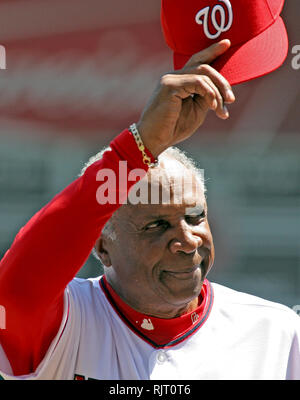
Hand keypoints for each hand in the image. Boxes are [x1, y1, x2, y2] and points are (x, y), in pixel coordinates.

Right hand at [137, 40, 234, 157]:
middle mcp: (173, 76)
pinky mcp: (170, 85)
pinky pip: (197, 82)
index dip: (212, 51)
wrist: (155, 140)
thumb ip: (206, 97)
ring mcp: (170, 79)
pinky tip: (213, 107)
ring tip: (221, 110)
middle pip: (204, 67)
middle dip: (222, 82)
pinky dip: (209, 94)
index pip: (197, 61)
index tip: (227, 43)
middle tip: (231, 100)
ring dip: (217, 93)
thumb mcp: (196, 111)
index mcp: (179, 81)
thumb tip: (220, 91)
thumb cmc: (174, 128)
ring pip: (203, 74)